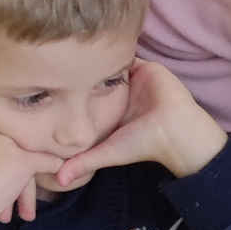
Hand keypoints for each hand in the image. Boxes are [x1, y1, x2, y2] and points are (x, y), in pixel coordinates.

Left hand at [55, 61, 224, 185]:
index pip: (92, 97)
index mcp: (116, 112)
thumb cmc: (144, 143)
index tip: (54, 87)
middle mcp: (126, 95)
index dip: (75, 91)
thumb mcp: (107, 153)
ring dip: (99, 59)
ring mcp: (137, 80)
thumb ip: (83, 163)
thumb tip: (59, 181)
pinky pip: (128, 55)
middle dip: (85, 71)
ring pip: (113, 65)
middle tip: (61, 65)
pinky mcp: (146, 68)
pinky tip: (96, 48)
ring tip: (76, 53)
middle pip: (100, 78)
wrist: (176, 130)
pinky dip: (116, 51)